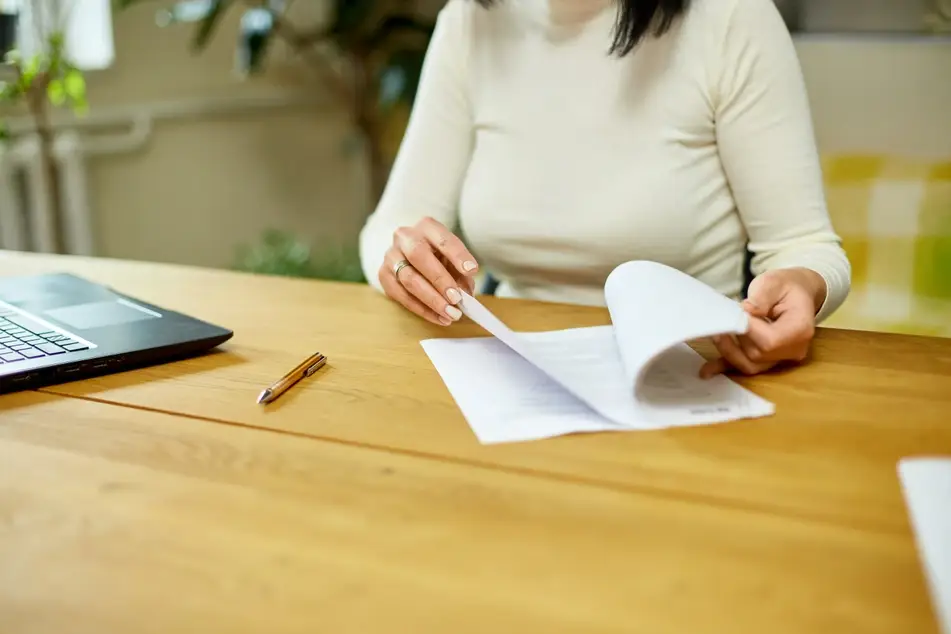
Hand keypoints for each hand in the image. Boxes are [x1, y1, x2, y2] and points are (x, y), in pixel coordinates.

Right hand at [378, 216, 479, 325]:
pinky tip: (438, 317)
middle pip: (418, 255)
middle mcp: (405, 237)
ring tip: (450, 314)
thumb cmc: (437, 257)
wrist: (408, 254)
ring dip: (431, 300)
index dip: (458, 255)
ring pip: (408, 278)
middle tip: (456, 299)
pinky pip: (401, 295)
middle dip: (439, 279)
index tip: (472, 270)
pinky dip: (422, 309)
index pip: (442, 238)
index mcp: (427, 227)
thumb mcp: (452, 259)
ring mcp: (391, 255)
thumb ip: (461, 274)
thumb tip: (466, 296)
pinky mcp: (383, 275)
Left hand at [700, 267, 826, 377]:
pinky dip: (724, 367)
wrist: (797, 292)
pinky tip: (706, 370)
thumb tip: (745, 312)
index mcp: (800, 330)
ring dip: (727, 350)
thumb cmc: (787, 286)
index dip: (747, 330)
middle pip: (757, 354)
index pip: (769, 341)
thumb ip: (761, 297)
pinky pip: (744, 366)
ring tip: (714, 333)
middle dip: (735, 337)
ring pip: (749, 364)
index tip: (734, 313)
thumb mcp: (775, 282)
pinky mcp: (766, 359)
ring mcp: (780, 357)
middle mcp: (792, 350)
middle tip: (721, 318)